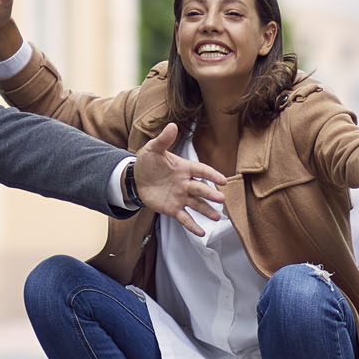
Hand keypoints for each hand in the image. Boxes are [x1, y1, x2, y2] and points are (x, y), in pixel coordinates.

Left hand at [130, 122, 228, 236]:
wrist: (135, 179)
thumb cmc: (147, 162)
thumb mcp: (153, 149)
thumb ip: (163, 140)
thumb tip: (172, 125)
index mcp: (184, 168)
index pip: (201, 171)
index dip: (211, 175)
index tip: (223, 180)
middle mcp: (186, 183)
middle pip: (200, 189)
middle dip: (211, 194)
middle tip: (221, 199)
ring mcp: (181, 197)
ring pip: (196, 205)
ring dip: (207, 210)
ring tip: (217, 217)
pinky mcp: (173, 209)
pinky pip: (184, 218)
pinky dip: (192, 225)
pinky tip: (201, 232)